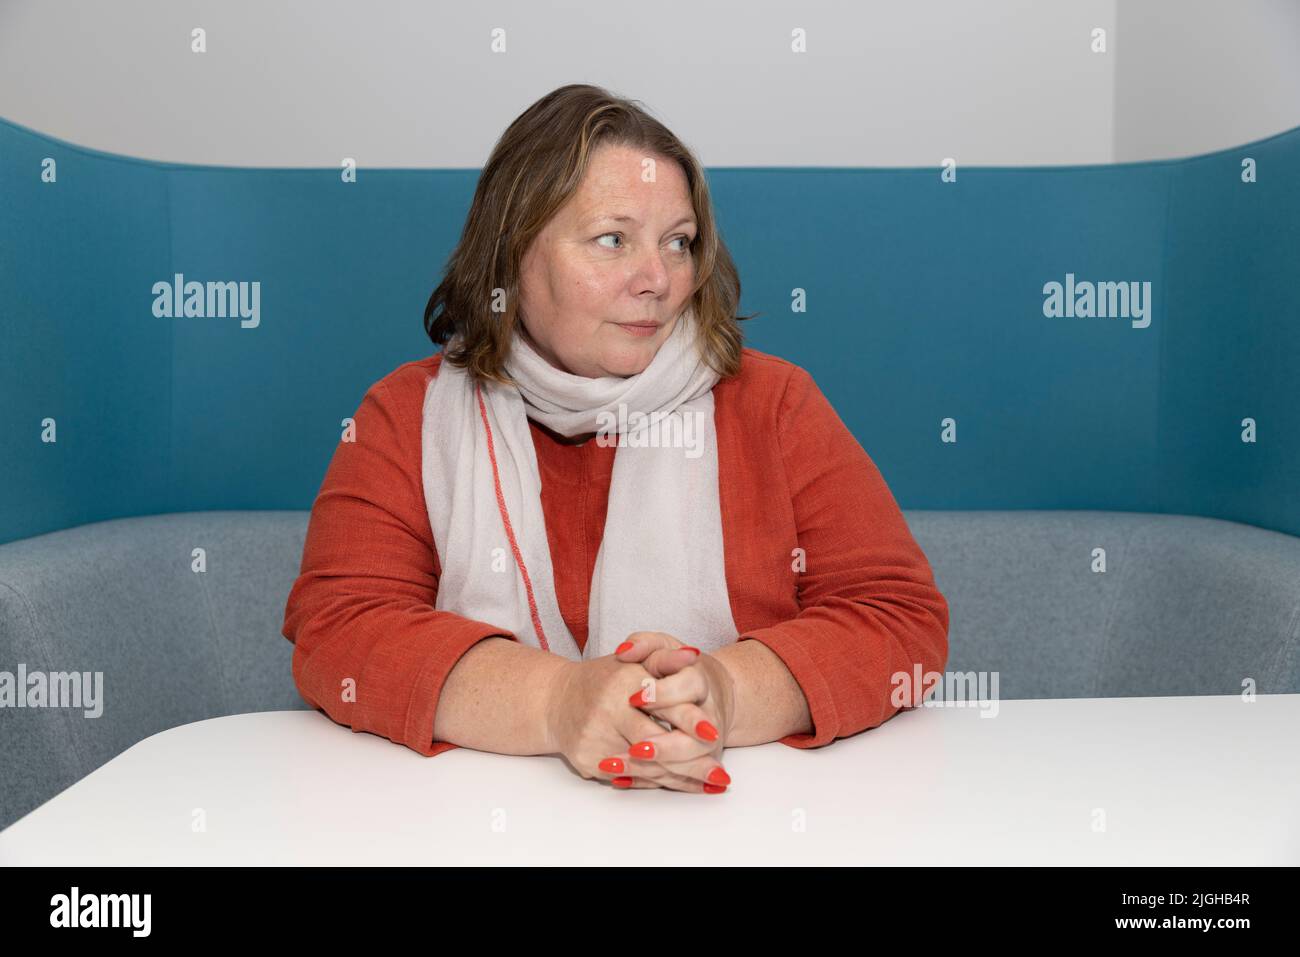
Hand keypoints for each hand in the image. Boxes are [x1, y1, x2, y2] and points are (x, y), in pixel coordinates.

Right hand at [543, 645, 720, 792]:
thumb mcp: (636, 661)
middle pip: (655, 743)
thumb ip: (665, 657)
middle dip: (691, 762)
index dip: (689, 720)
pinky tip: (681, 785)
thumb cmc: (604, 678)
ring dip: (679, 778)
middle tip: (722, 775)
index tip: (714, 733)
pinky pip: (629, 779)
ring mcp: (595, 738)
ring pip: (645, 767)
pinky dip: (657, 782)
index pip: (661, 704)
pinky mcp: (587, 760)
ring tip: (710, 784)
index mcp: (623, 682)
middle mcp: (607, 710)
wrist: (556, 700)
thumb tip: (693, 655)